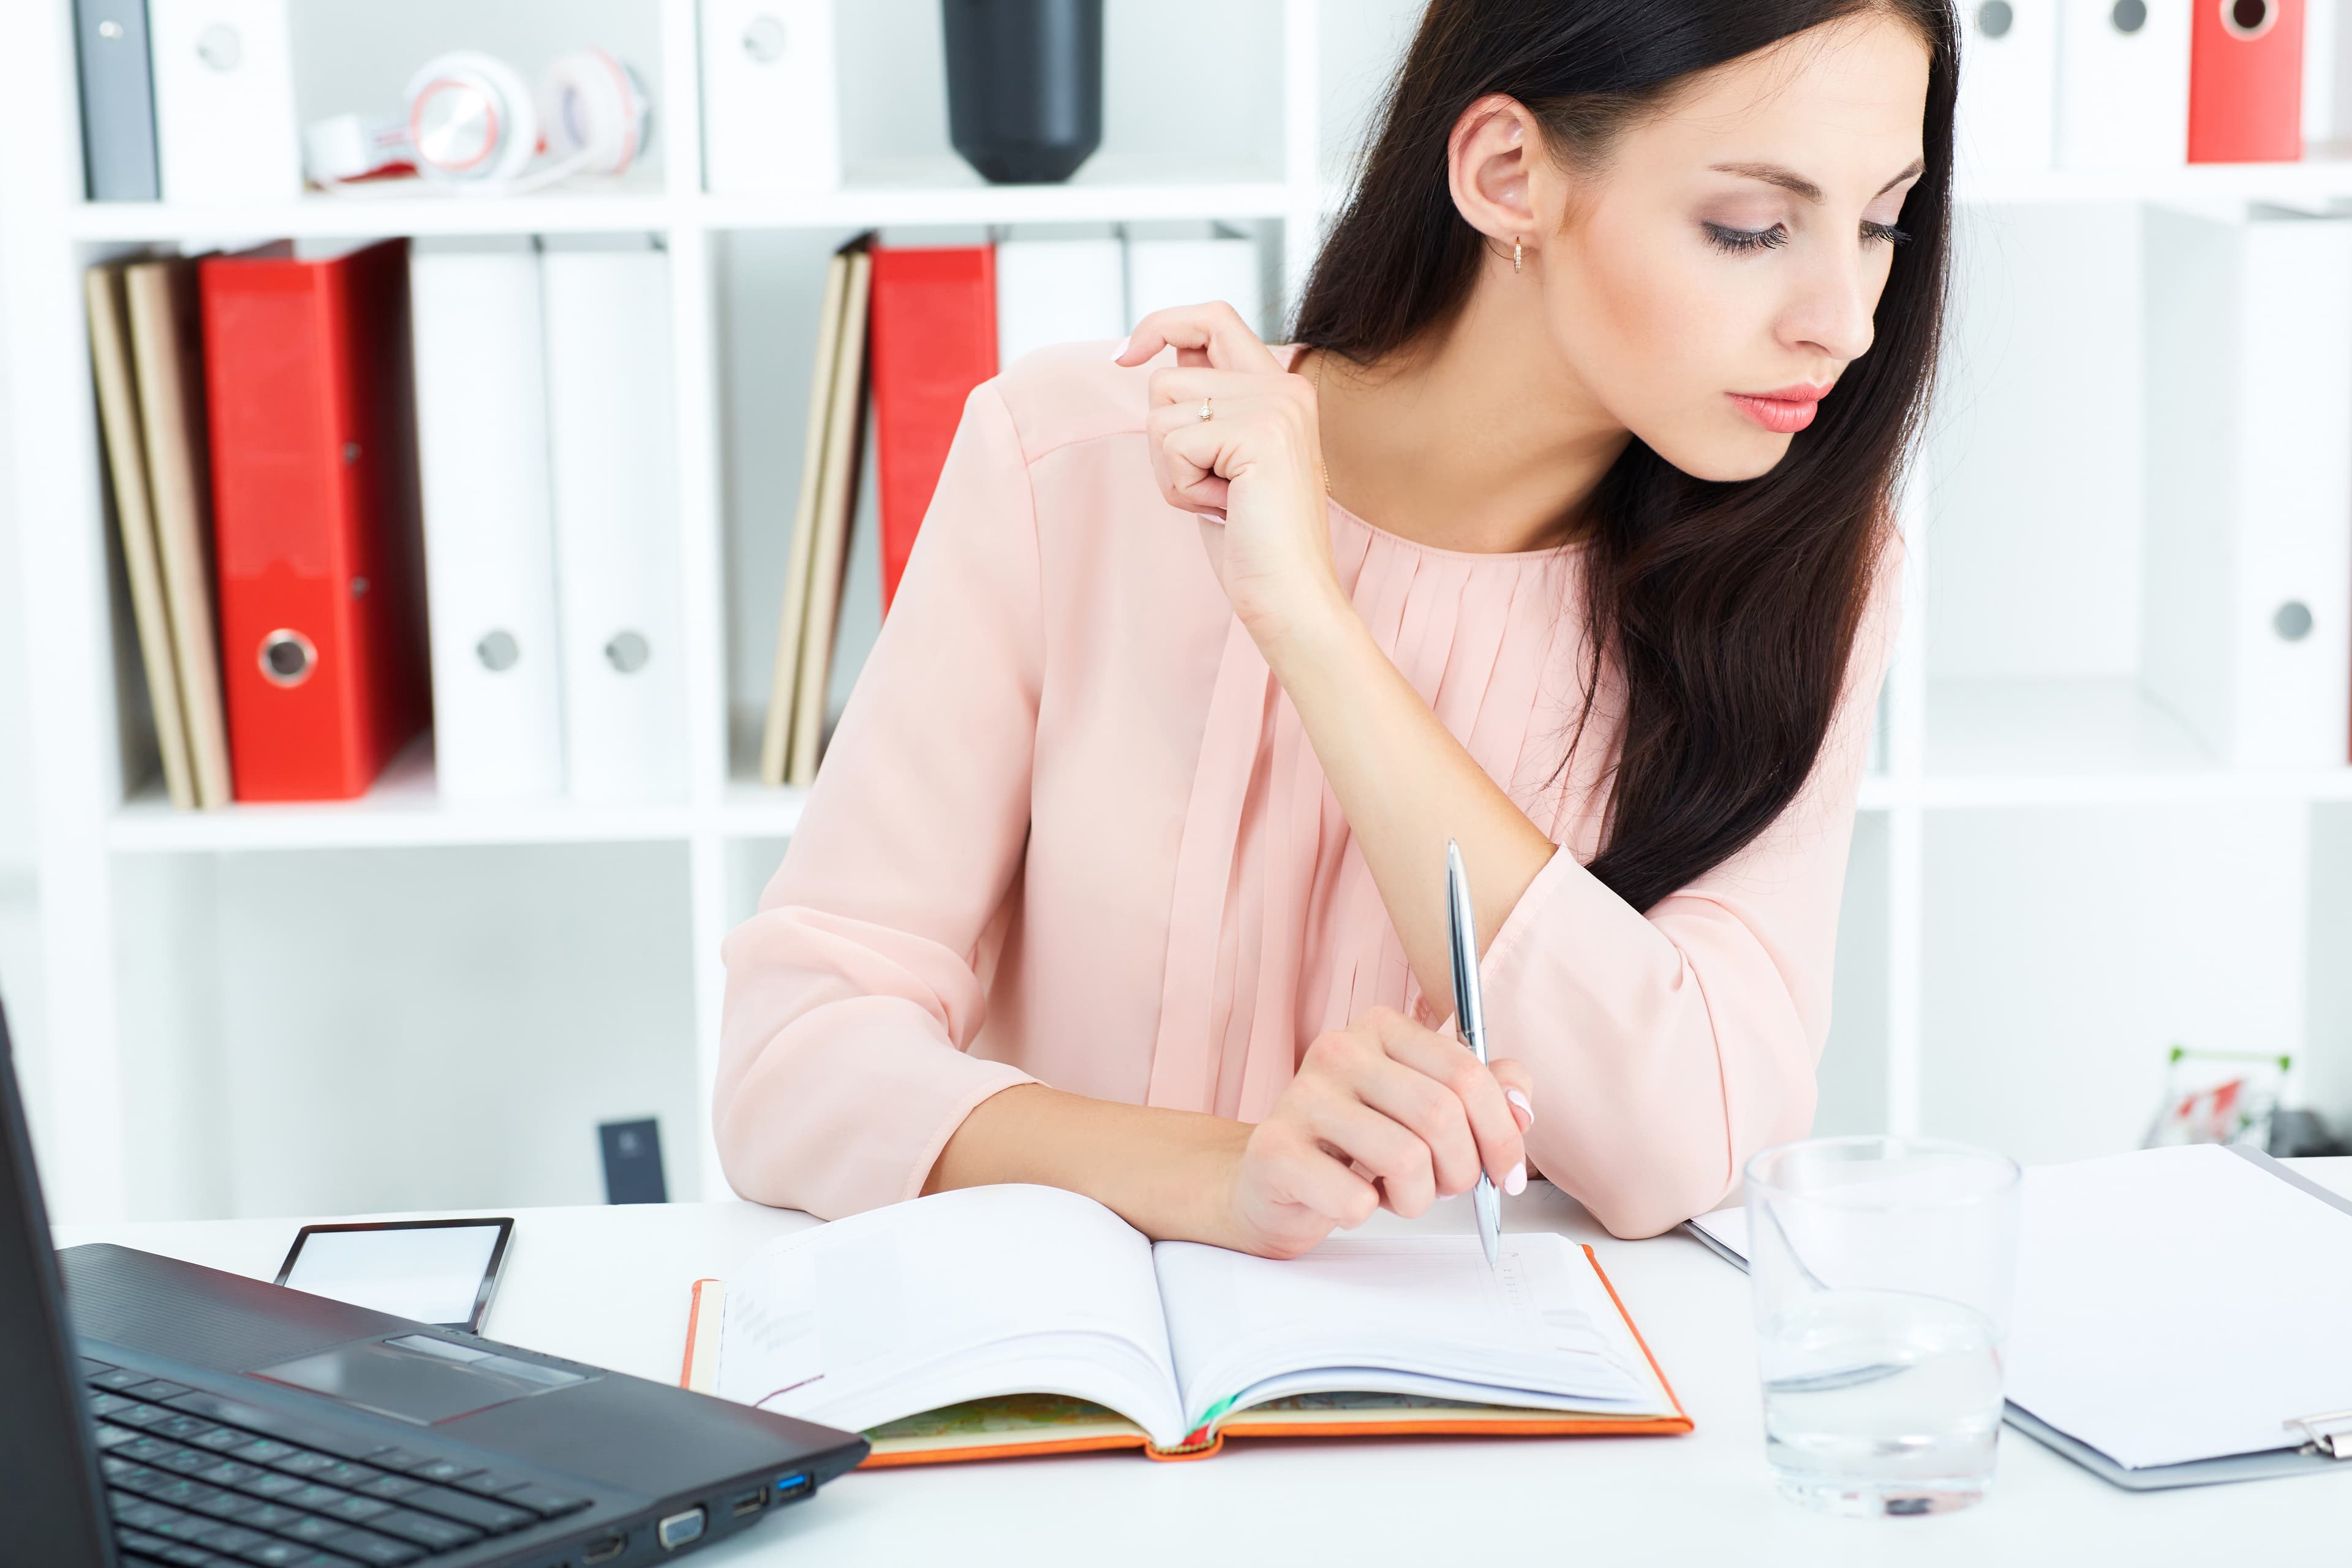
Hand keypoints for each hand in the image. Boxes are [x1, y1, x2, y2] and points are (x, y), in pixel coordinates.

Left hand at [1115, 303, 1345, 646]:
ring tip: (1220, 499)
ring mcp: (1275, 407)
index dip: (1162, 324)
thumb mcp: (1223, 460)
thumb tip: (1156, 359)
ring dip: (1171, 468)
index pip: (1212, 318)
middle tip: (1209, 484)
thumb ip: (1205, 406)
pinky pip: (1171, 443)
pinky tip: (1223, 508)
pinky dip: (1179, 486)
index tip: (1125, 356)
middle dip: (1164, 438)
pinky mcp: (1259, 434)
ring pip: (1162, 410)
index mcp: (1283, 388)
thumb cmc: (1253, 542)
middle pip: (1168, 377)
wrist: (1290, 597)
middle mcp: (1285, 387)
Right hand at [1219, 1006, 1536, 1259]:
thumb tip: (1520, 1109)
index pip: (1466, 1073)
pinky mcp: (1275, 1150)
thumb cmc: (1357, 1145)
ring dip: (1416, 1198)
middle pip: (1441, 1115)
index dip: (1502, 1133)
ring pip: (1406, 1158)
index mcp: (1381, 1028)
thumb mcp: (1427, 1111)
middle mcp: (1339, 1050)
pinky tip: (1350, 1200)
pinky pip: (1354, 1197)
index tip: (1507, 1173)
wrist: (1273, 1181)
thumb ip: (1484, 1096)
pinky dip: (1366, 1213)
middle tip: (1446, 1190)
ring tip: (1395, 1194)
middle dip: (1462, 1171)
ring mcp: (1302, 1096)